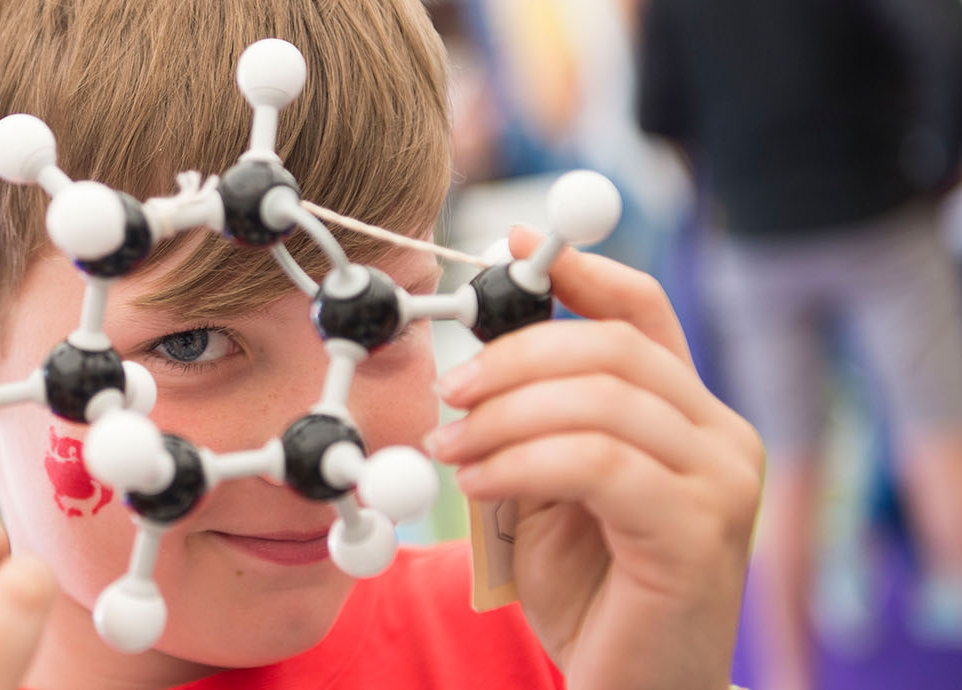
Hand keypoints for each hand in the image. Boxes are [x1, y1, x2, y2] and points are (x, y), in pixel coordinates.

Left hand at [429, 227, 762, 689]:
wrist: (632, 689)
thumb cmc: (590, 592)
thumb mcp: (550, 486)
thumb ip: (536, 419)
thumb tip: (478, 345)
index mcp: (687, 414)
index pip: (642, 311)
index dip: (576, 270)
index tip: (512, 247)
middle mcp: (720, 436)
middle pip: (612, 346)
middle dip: (514, 356)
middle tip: (449, 392)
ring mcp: (721, 482)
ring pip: (601, 399)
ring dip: (505, 416)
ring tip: (451, 450)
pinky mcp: (700, 533)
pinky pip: (597, 464)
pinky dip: (522, 462)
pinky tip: (478, 484)